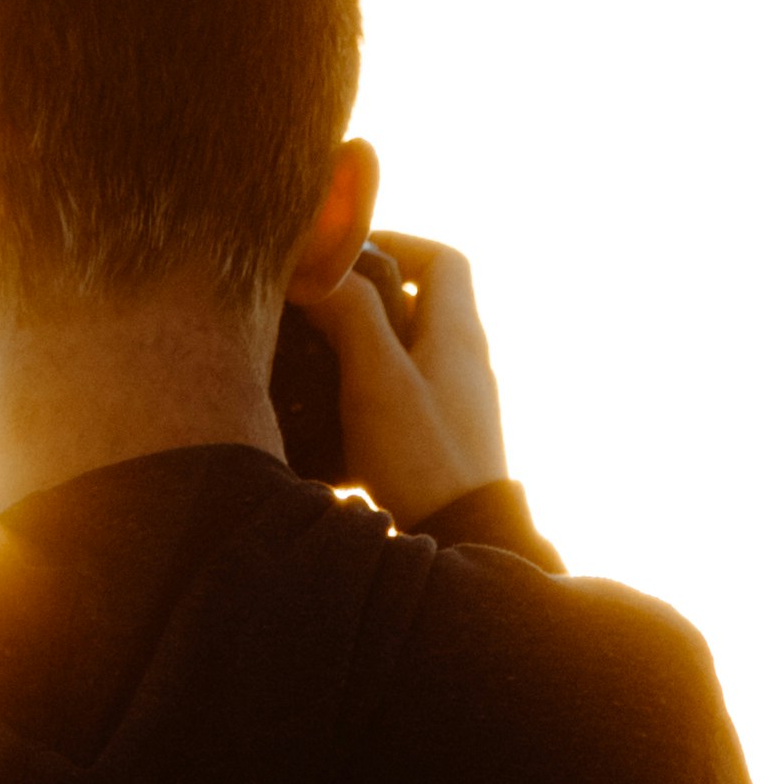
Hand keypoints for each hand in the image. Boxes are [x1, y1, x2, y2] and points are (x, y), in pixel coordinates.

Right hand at [289, 230, 505, 524]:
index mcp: (459, 333)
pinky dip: (370, 393)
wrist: (464, 539)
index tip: (348, 260)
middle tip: (318, 312)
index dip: (397, 245)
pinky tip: (334, 419)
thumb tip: (323, 274)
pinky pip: (406, 396)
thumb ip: (352, 315)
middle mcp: (466, 361)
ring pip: (408, 352)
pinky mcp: (445, 439)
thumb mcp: (378, 376)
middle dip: (366, 301)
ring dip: (363, 349)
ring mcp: (458, 402)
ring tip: (317, 364)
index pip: (444, 259)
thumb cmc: (423, 456)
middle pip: (420, 304)